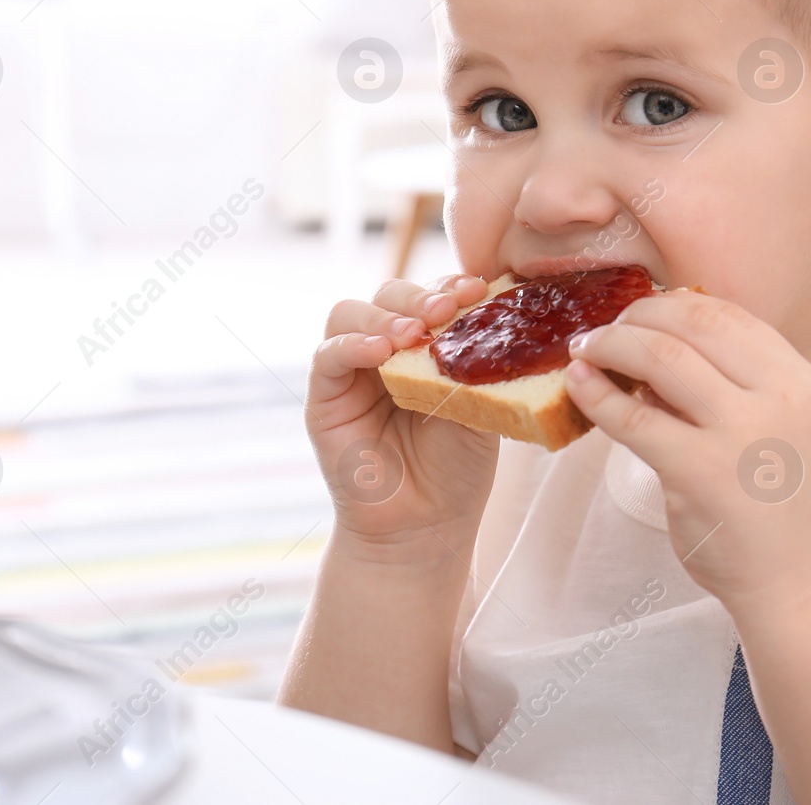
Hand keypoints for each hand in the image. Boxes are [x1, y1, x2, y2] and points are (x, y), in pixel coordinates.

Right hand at [307, 274, 499, 554]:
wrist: (425, 525)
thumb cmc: (458, 467)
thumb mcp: (479, 405)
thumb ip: (473, 361)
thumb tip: (484, 310)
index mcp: (428, 344)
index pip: (431, 295)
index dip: (450, 285)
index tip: (477, 288)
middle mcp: (388, 348)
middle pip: (390, 294)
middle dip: (418, 295)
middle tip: (445, 309)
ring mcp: (354, 369)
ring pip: (352, 312)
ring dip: (385, 316)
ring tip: (413, 334)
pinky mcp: (326, 395)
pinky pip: (328, 354)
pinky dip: (352, 344)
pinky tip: (380, 353)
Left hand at [564, 291, 810, 609]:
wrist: (802, 581)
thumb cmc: (781, 505)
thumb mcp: (776, 427)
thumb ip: (727, 386)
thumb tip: (649, 348)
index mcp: (799, 378)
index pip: (727, 314)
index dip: (673, 304)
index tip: (641, 313)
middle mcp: (778, 396)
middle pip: (691, 324)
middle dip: (637, 316)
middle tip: (605, 328)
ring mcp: (740, 433)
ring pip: (660, 357)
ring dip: (611, 344)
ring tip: (585, 350)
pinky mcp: (699, 471)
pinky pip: (633, 418)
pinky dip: (597, 395)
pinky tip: (578, 386)